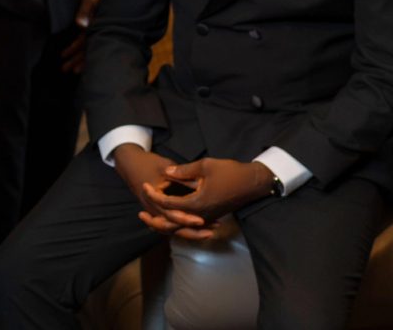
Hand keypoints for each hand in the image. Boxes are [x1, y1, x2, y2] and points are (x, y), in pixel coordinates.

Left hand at [60, 0, 104, 73]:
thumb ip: (85, 10)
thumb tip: (81, 25)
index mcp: (100, 24)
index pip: (89, 45)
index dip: (81, 58)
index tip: (73, 69)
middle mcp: (101, 29)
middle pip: (88, 49)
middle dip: (77, 61)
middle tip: (65, 71)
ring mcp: (100, 28)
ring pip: (88, 46)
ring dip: (78, 57)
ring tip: (67, 68)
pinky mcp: (97, 24)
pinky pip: (88, 39)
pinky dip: (80, 47)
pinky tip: (72, 54)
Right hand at [111, 144, 206, 236]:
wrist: (130, 163)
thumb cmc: (148, 163)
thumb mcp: (165, 168)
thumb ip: (182, 178)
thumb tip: (201, 186)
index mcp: (153, 199)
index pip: (171, 215)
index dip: (187, 219)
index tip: (202, 220)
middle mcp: (152, 210)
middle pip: (173, 228)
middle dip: (192, 232)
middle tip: (211, 232)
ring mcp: (153, 212)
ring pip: (171, 229)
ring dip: (189, 233)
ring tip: (208, 233)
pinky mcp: (155, 211)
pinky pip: (168, 225)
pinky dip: (182, 229)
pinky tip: (197, 230)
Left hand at [139, 157, 274, 240]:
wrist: (252, 183)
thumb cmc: (230, 172)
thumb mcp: (205, 166)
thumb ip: (183, 170)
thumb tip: (166, 172)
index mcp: (197, 204)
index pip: (169, 204)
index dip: (154, 195)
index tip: (144, 184)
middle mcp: (201, 215)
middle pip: (172, 223)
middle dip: (155, 220)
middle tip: (140, 214)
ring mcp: (206, 218)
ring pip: (181, 227)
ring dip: (166, 224)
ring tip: (151, 219)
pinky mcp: (210, 217)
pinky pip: (190, 225)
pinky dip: (177, 224)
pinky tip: (170, 218)